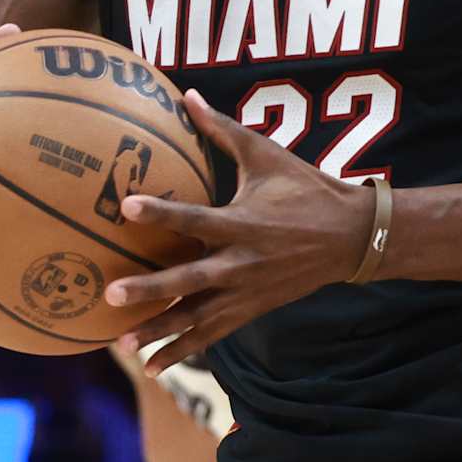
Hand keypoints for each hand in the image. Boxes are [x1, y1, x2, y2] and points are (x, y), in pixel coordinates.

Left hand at [107, 89, 372, 376]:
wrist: (351, 236)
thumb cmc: (307, 188)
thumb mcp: (267, 156)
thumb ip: (222, 130)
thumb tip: (188, 95)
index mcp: (243, 223)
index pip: (195, 219)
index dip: (162, 213)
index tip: (126, 207)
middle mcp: (242, 262)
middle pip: (189, 278)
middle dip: (151, 289)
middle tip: (110, 294)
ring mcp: (247, 290)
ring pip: (197, 316)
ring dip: (160, 330)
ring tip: (122, 343)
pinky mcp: (251, 308)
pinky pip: (212, 333)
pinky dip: (182, 350)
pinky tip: (151, 366)